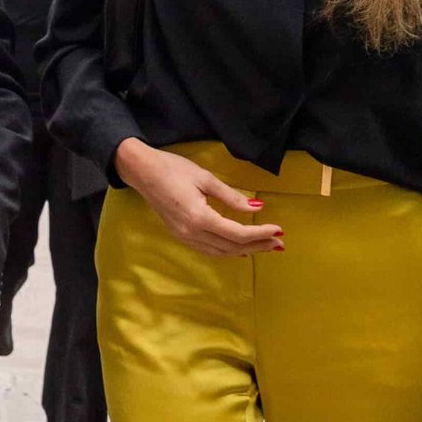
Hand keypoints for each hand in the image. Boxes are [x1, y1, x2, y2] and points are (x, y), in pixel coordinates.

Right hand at [114, 138, 283, 256]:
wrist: (142, 172)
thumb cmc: (173, 169)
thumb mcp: (205, 178)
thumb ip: (232, 197)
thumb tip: (258, 208)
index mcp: (199, 217)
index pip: (237, 233)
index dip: (260, 233)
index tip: (278, 229)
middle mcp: (192, 233)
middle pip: (232, 247)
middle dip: (258, 245)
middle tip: (279, 243)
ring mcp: (185, 237)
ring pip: (221, 252)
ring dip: (246, 250)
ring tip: (266, 246)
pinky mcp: (181, 236)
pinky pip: (210, 250)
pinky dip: (228, 251)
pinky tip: (240, 248)